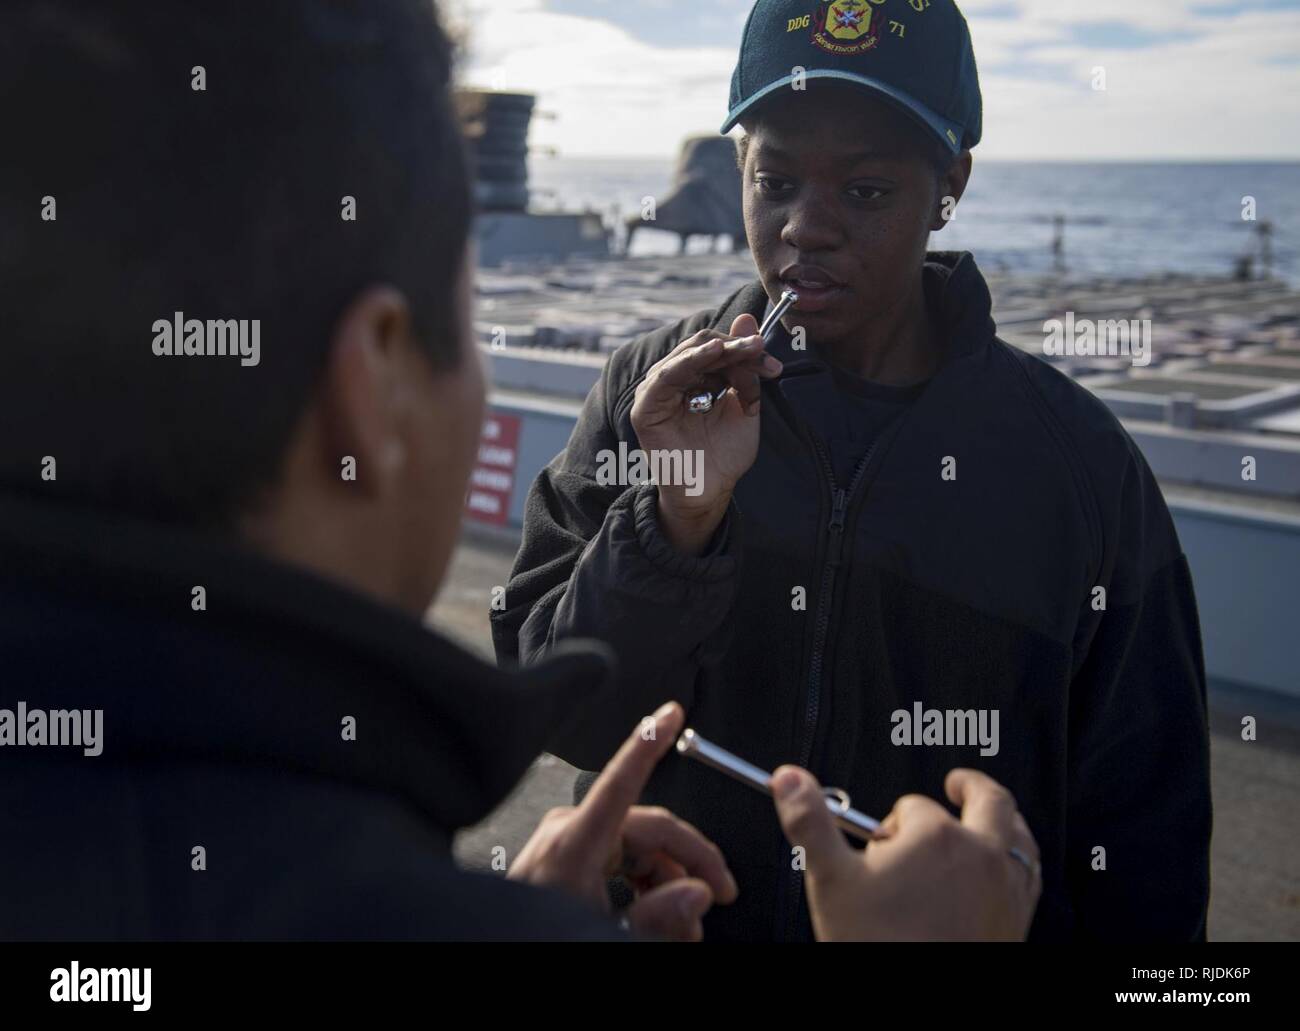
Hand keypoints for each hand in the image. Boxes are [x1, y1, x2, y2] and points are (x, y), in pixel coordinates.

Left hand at [508, 702, 737, 939]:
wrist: (500, 945)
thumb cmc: (539, 937)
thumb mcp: (607, 932)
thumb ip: (658, 914)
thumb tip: (698, 891)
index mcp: (575, 841)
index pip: (620, 779)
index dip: (648, 743)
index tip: (670, 714)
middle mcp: (571, 831)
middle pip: (651, 830)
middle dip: (690, 864)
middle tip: (720, 894)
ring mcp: (568, 841)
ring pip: (641, 848)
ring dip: (670, 881)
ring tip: (685, 924)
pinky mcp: (568, 855)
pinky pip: (621, 858)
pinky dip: (645, 883)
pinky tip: (658, 911)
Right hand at [630, 314, 781, 554]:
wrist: (711, 492)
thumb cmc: (725, 453)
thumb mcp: (743, 403)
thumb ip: (745, 366)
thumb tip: (747, 318)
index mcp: (693, 377)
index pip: (716, 348)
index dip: (744, 348)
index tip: (772, 364)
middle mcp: (672, 380)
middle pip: (702, 346)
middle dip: (736, 348)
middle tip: (762, 354)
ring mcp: (656, 392)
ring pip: (687, 355)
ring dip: (721, 351)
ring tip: (748, 351)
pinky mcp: (646, 408)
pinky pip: (665, 376)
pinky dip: (689, 362)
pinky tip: (713, 355)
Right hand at [771, 766, 1040, 940]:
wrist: (918, 1011)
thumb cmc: (879, 945)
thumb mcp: (831, 881)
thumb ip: (809, 822)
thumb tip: (788, 779)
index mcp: (936, 837)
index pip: (913, 806)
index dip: (892, 823)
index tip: (880, 845)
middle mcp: (981, 855)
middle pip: (988, 799)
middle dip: (969, 786)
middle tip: (956, 782)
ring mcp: (1006, 887)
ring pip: (1018, 833)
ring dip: (1003, 818)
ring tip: (987, 814)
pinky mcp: (1019, 918)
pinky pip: (1031, 873)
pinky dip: (1019, 857)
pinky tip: (1006, 864)